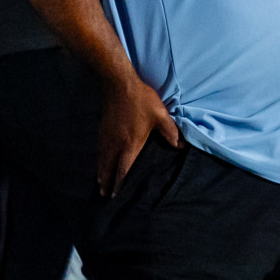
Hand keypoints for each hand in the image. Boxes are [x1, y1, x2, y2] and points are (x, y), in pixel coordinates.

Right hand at [98, 75, 180, 196]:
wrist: (118, 83)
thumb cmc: (141, 100)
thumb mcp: (161, 115)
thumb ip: (171, 132)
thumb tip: (180, 147)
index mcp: (131, 144)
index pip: (124, 169)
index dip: (120, 183)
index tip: (117, 195)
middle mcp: (115, 143)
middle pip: (109, 168)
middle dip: (107, 182)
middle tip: (104, 195)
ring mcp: (107, 136)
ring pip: (102, 159)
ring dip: (101, 173)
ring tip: (100, 184)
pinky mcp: (102, 129)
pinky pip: (100, 150)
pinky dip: (99, 160)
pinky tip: (100, 161)